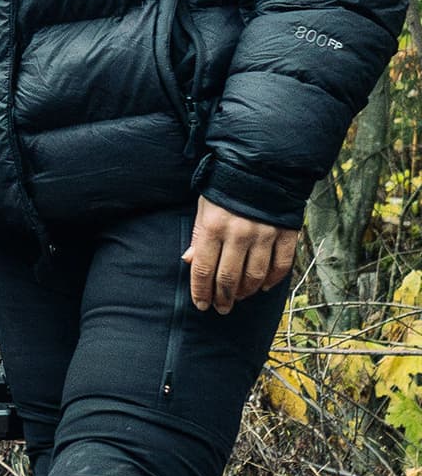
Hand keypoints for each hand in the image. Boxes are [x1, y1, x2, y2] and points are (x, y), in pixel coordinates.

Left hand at [184, 196, 296, 314]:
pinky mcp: (287, 233)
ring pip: (255, 276)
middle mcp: (238, 234)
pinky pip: (281, 265)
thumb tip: (189, 262)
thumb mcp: (204, 207)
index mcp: (213, 227)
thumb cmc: (226, 188)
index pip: (203, 268)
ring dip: (246, 292)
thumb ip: (198, 236)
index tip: (202, 305)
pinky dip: (273, 280)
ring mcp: (265, 234)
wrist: (263, 167)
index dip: (201, 291)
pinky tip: (265, 287)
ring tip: (239, 298)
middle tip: (221, 308)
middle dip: (223, 298)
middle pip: (228, 277)